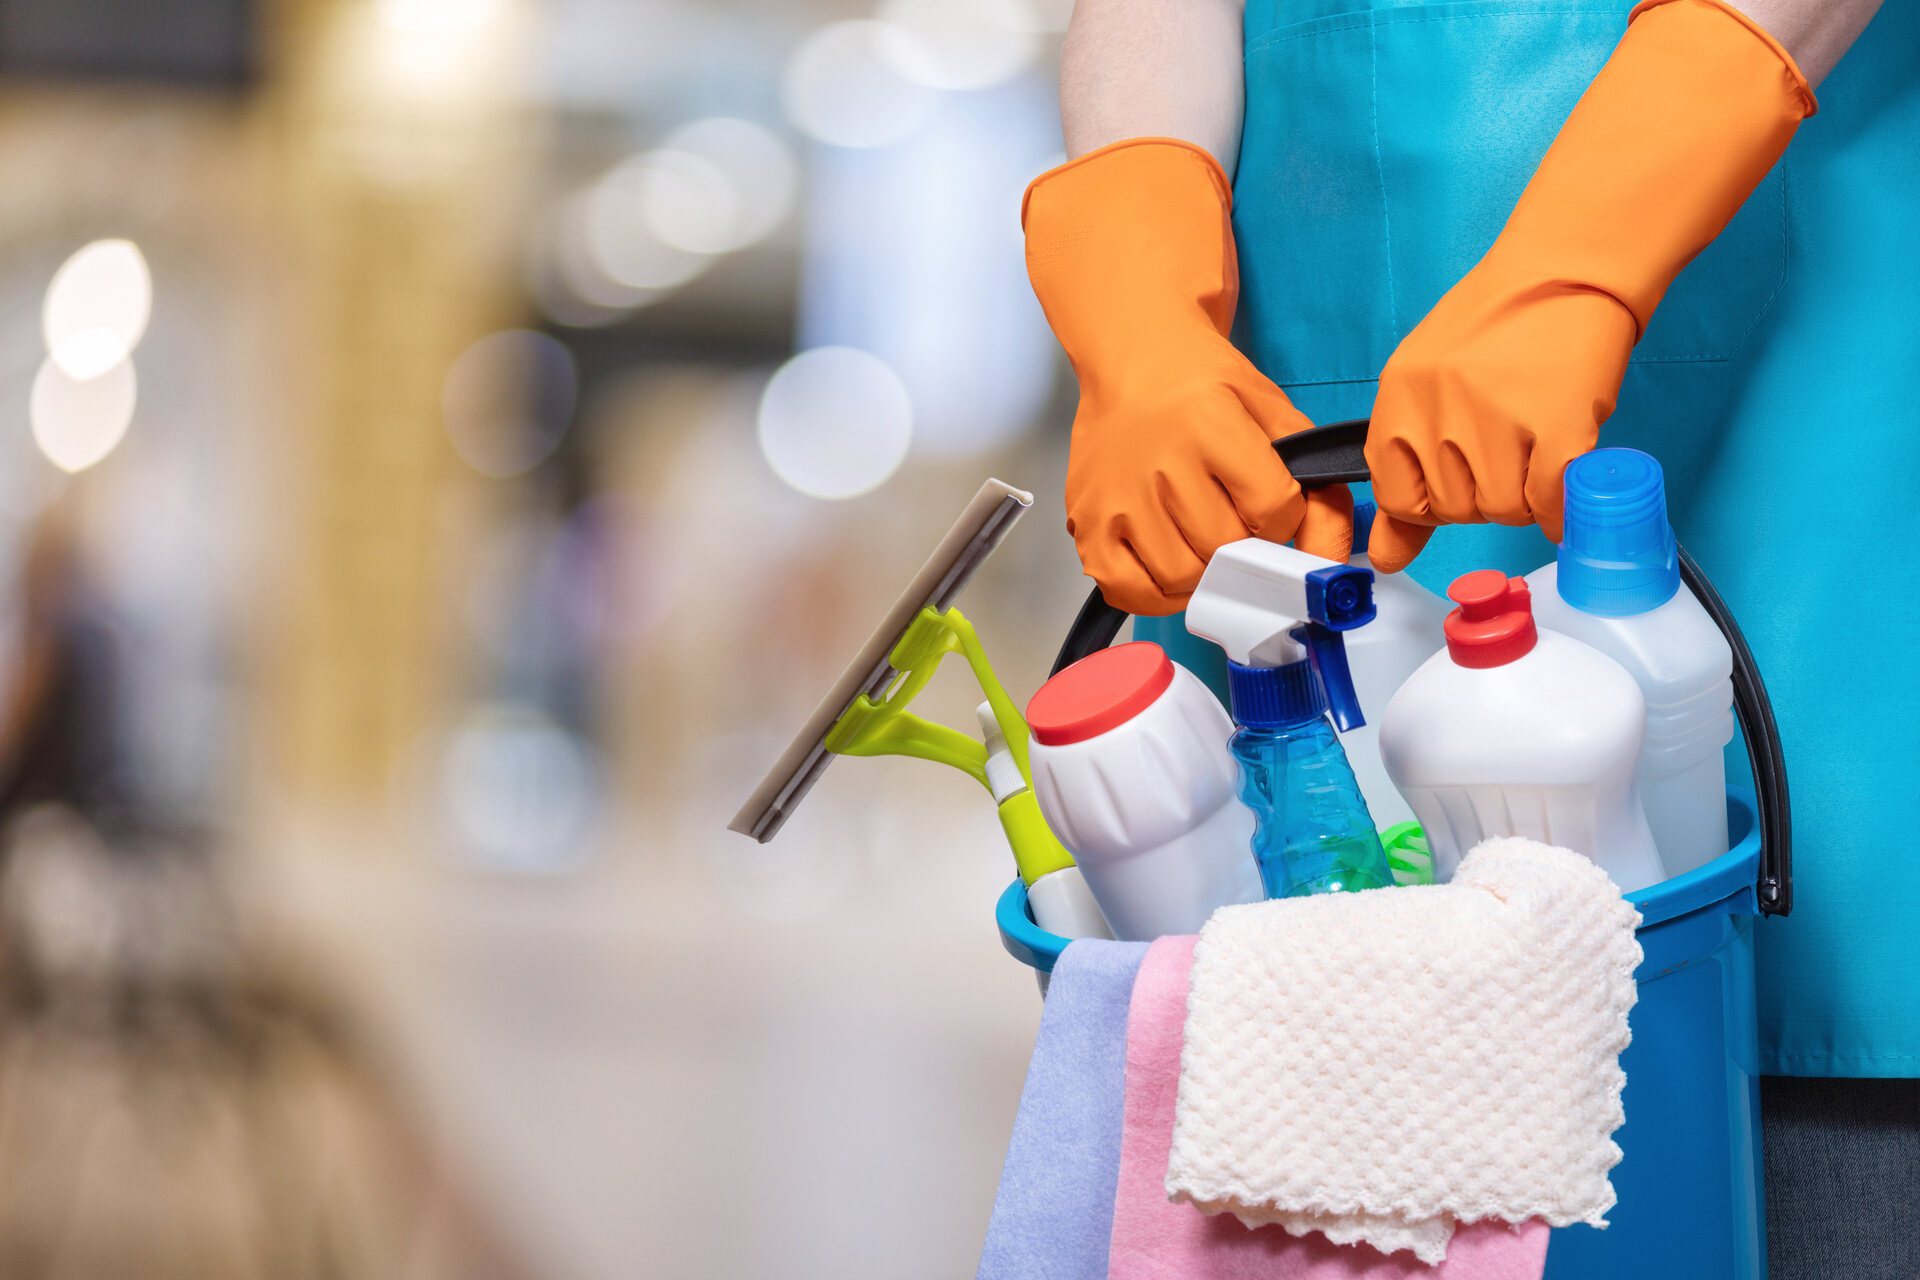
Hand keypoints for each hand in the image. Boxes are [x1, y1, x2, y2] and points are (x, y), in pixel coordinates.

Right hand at [1026, 138, 1352, 615]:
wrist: (1135, 360)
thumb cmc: (1203, 386)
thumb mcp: (1273, 414)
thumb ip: (1315, 482)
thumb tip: (1329, 555)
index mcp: (1210, 423)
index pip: (1272, 509)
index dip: (1284, 517)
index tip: (1271, 502)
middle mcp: (1158, 461)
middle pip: (1226, 547)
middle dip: (1245, 546)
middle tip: (1237, 521)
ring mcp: (1117, 496)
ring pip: (1182, 576)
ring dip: (1206, 572)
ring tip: (1204, 541)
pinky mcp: (1088, 522)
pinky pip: (1128, 589)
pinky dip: (1156, 592)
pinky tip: (1168, 564)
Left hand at [1363, 277, 1633, 572]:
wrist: (1570, 265)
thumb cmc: (1501, 324)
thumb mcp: (1430, 381)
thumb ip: (1404, 463)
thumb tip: (1384, 556)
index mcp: (1401, 395)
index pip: (1396, 496)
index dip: (1430, 503)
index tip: (1457, 482)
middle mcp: (1440, 407)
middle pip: (1454, 509)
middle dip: (1483, 497)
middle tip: (1509, 452)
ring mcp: (1497, 416)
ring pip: (1502, 509)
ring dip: (1525, 498)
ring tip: (1537, 452)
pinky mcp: (1558, 422)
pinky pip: (1549, 501)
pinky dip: (1559, 506)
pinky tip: (1563, 481)